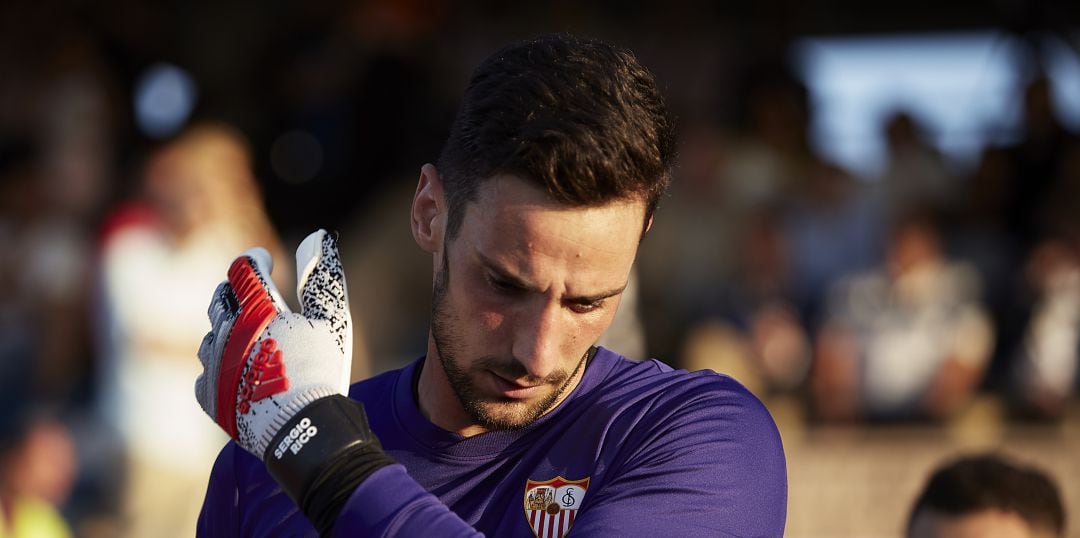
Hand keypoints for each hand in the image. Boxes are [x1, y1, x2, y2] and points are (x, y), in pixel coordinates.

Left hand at [195, 229, 351, 458]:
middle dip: (235, 291)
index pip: (243, 269)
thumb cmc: (321, 371)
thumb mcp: (332, 319)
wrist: (303, 430)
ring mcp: (213, 366)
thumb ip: (322, 276)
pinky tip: (236, 374)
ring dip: (225, 331)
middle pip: (220, 299)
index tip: (264, 259)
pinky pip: (204, 375)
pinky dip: (218, 369)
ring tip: (247, 338)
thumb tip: (317, 235)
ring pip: (209, 336)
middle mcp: (227, 333)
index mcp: (257, 309)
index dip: (254, 259)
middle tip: (253, 295)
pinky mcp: (208, 397)